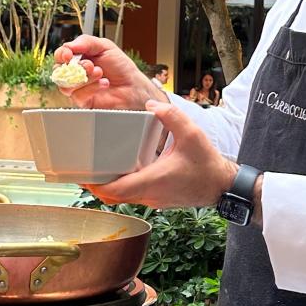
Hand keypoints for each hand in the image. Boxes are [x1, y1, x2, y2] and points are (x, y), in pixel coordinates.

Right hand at [54, 35, 166, 109]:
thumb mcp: (105, 47)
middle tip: (89, 65)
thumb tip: (69, 45)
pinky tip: (104, 83)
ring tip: (100, 72)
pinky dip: (91, 88)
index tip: (68, 54)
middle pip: (59, 72)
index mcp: (78, 58)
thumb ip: (87, 42)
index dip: (62, 54)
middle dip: (73, 67)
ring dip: (84, 77)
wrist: (133, 85)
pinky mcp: (83, 102)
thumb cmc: (120, 67)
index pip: (61, 56)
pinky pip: (78, 96)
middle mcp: (75, 74)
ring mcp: (78, 88)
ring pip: (66, 85)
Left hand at [85, 100, 236, 207]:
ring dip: (108, 187)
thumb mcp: (191, 134)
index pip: (116, 190)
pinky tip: (121, 171)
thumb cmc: (207, 164)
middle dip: (96, 186)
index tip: (83, 176)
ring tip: (97, 168)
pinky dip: (122, 187)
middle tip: (83, 171)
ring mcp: (153, 200)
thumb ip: (171, 116)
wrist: (222, 186)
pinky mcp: (158, 199)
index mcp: (153, 181)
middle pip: (113, 197)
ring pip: (123, 199)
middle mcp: (150, 194)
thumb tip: (151, 105)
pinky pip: (133, 196)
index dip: (96, 185)